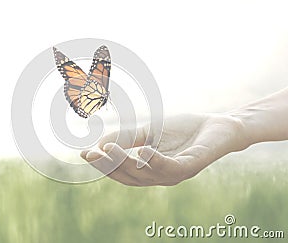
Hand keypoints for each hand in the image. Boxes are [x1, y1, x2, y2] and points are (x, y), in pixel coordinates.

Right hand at [81, 113, 248, 185]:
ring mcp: (175, 174)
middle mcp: (160, 176)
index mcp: (149, 170)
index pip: (121, 172)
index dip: (103, 165)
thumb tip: (99, 143)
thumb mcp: (149, 131)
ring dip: (125, 163)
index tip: (84, 154)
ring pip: (145, 174)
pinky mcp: (191, 166)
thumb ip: (127, 138)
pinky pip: (170, 167)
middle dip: (109, 165)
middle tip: (92, 153)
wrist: (217, 125)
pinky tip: (143, 151)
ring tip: (108, 149)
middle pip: (129, 176)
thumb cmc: (183, 130)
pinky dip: (155, 161)